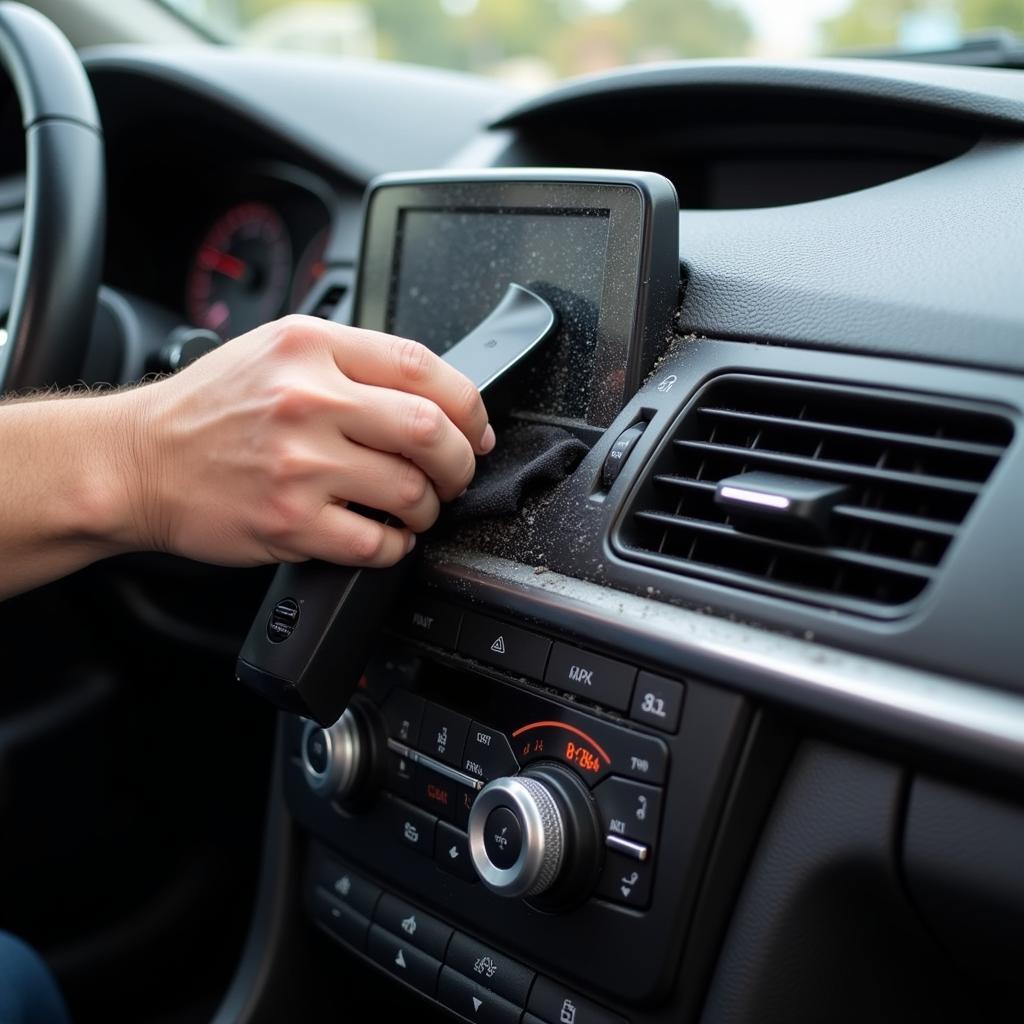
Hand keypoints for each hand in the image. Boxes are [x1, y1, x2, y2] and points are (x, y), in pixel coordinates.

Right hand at [114, 315, 493, 567]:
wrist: (135, 461)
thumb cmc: (206, 410)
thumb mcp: (273, 352)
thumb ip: (348, 362)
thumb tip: (428, 393)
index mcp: (310, 348)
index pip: (423, 366)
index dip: (468, 404)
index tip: (474, 428)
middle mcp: (307, 400)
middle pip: (431, 431)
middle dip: (461, 462)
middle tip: (455, 474)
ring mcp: (299, 464)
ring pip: (411, 492)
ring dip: (428, 509)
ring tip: (415, 508)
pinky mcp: (290, 521)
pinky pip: (377, 543)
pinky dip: (396, 546)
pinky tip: (385, 536)